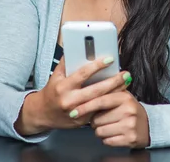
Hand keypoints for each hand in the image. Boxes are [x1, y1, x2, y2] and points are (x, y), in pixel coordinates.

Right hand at [14, 56, 130, 134]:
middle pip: (96, 90)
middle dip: (113, 82)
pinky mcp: (82, 121)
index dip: (97, 66)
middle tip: (125, 73)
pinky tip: (120, 94)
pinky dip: (110, 102)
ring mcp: (77, 113)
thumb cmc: (52, 91)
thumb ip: (67, 62)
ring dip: (115, 92)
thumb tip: (79, 47)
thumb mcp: (56, 75)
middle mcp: (70, 100)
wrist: (42, 114)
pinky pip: (99, 110)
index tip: (110, 59)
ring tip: (126, 81)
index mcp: (63, 87)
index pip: (82, 74)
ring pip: (100, 101)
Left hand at [73, 90, 149, 148]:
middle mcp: (128, 110)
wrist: (150, 125)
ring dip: (100, 131)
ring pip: (100, 131)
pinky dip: (107, 139)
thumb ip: (109, 92)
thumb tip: (88, 86)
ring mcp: (130, 125)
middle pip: (97, 119)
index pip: (100, 101)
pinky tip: (115, 133)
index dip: (85, 107)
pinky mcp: (129, 138)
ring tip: (110, 126)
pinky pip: (107, 141)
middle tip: (103, 119)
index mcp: (125, 97)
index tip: (74, 111)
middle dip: (96, 121)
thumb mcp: (123, 97)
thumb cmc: (131, 111)